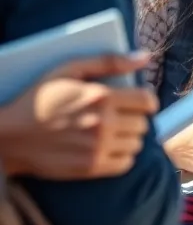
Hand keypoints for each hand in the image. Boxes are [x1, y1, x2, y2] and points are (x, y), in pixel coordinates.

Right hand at [0, 52, 157, 179]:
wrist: (9, 136)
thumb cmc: (39, 98)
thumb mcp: (68, 69)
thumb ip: (109, 61)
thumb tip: (146, 57)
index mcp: (101, 97)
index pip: (147, 101)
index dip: (144, 101)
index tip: (137, 102)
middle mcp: (103, 123)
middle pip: (143, 124)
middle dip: (134, 118)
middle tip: (118, 117)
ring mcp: (97, 147)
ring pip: (136, 144)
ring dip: (127, 138)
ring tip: (111, 133)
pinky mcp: (90, 167)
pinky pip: (125, 163)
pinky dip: (120, 156)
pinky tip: (107, 148)